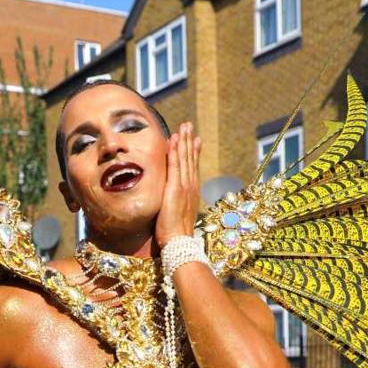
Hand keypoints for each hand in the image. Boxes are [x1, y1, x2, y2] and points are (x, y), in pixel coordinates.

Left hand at [155, 122, 202, 248]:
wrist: (179, 242)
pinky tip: (174, 140)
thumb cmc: (176, 233)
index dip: (193, 152)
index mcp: (191, 191)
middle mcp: (191, 186)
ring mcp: (184, 186)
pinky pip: (175, 165)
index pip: (192, 167)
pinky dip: (175, 151)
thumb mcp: (178, 215)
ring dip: (184, 141)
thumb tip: (172, 202)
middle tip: (189, 126)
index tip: (195, 139)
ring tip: (184, 127)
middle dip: (189, 141)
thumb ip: (176, 204)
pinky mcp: (175, 188)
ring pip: (184, 158)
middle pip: (190, 159)